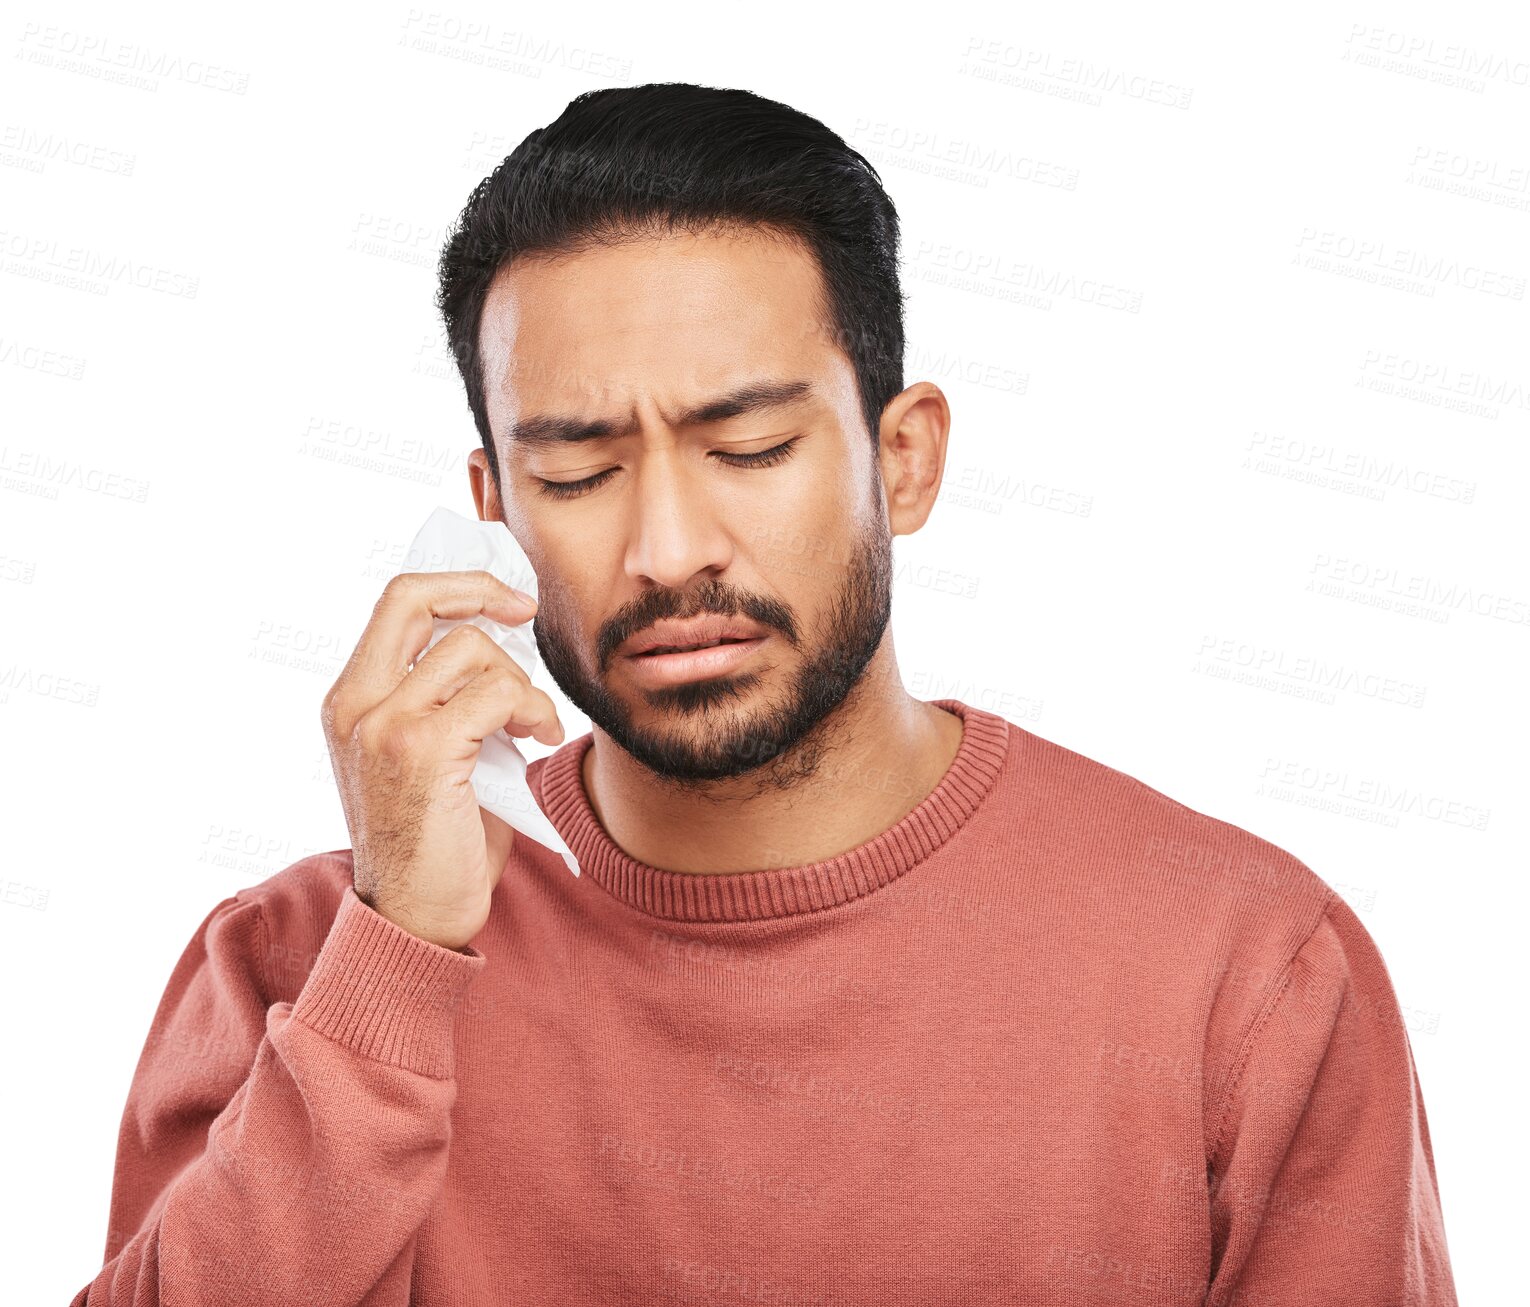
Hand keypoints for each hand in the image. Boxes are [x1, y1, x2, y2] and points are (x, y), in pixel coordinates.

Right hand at [320, 570, 564, 949]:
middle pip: (418, 599)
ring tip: (533, 724)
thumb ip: (444, 697)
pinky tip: (539, 738)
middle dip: (484, 592)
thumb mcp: (427, 754)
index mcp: (349, 701)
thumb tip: (502, 641)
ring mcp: (384, 726)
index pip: (395, 602)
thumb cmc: (434, 840)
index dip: (457, 584)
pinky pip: (498, 695)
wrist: (415, 919)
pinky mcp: (422, 752)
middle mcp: (355, 706)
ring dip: (523, 683)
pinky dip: (533, 710)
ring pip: (474, 651)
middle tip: (527, 615)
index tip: (506, 600)